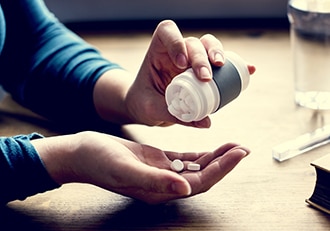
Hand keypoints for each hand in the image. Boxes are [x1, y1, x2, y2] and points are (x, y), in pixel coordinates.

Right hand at [33, 131, 249, 203]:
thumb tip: (186, 189)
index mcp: (160, 190)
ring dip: (215, 157)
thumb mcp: (126, 169)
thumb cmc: (100, 162)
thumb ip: (155, 181)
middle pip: (203, 176)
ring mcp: (161, 173)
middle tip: (243, 148)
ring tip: (233, 145)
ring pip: (196, 167)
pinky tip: (210, 148)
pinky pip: (184, 160)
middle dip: (225, 162)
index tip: (239, 153)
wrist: (84, 153)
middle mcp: (165, 184)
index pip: (200, 182)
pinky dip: (199, 154)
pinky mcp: (157, 161)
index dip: (222, 169)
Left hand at [125, 20, 254, 127]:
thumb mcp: (151, 109)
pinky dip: (235, 65)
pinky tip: (249, 70)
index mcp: (158, 53)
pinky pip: (222, 64)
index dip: (176, 41)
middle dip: (201, 57)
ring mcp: (192, 60)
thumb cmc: (144, 103)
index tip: (180, 63)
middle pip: (194, 42)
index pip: (167, 33)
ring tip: (223, 67)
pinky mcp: (203, 70)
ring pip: (209, 47)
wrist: (147, 107)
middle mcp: (177, 52)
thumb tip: (206, 122)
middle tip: (205, 77)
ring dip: (218, 54)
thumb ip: (172, 114)